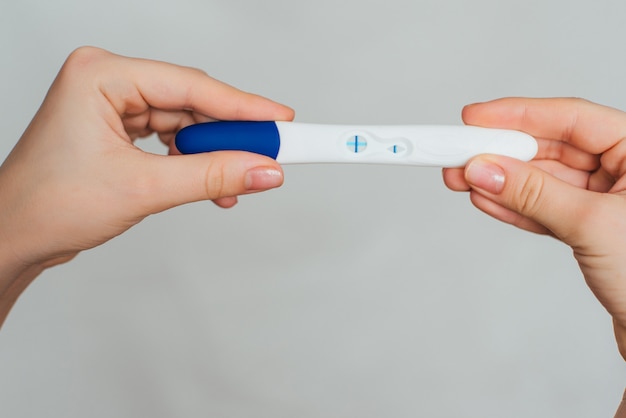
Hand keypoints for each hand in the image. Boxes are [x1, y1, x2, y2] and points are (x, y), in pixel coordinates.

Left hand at [0, 47, 293, 320]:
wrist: (13, 237)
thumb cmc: (48, 205)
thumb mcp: (143, 188)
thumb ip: (211, 176)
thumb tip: (263, 169)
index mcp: (101, 76)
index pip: (190, 86)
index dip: (243, 106)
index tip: (283, 121)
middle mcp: (108, 82)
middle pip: (192, 102)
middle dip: (231, 134)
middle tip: (273, 153)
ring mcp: (113, 106)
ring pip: (186, 123)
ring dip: (215, 153)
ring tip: (241, 179)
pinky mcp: (120, 130)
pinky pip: (173, 139)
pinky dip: (195, 162)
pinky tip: (215, 184)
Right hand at [443, 98, 625, 358]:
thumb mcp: (593, 225)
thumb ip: (535, 194)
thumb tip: (488, 170)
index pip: (573, 119)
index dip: (520, 115)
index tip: (477, 117)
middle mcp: (623, 171)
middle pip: (551, 147)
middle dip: (502, 152)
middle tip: (460, 150)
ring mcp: (603, 199)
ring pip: (542, 179)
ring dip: (499, 180)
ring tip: (461, 177)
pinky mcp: (586, 226)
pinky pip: (543, 206)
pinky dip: (513, 205)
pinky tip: (484, 198)